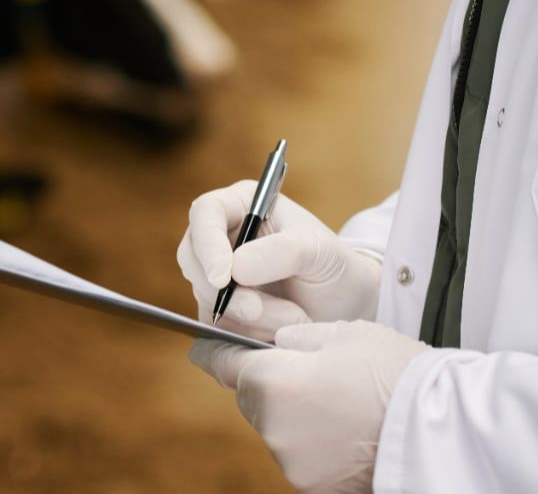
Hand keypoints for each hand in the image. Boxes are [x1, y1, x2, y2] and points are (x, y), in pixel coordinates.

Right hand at [176, 181, 380, 340]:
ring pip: (205, 296)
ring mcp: (217, 276)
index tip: (224, 278)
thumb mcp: (319, 250)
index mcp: (242, 206)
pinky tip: (278, 331)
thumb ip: (282, 252)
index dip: (207, 244)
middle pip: (192, 258)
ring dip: (247, 316)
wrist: (344, 306)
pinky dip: (247, 332)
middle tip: (257, 311)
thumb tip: (235, 268)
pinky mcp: (219, 309)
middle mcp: (222, 238)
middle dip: (224, 292)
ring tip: (293, 318)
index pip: (205, 213)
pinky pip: (216, 325)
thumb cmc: (334, 266)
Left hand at [190, 321, 428, 492]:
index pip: (221, 364)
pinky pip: (302, 456)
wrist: (448, 432)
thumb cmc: (399, 374)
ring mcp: (293, 466)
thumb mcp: (346, 334)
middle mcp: (273, 429)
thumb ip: (299, 337)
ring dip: (297, 416)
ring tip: (343, 404)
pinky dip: (317, 443)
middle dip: (271, 384)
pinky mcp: (315, 488)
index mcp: (273, 383)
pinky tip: (350, 431)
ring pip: (278, 429)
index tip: (203, 345)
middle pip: (253, 399)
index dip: (213, 350)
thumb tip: (278, 342)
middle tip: (311, 372)